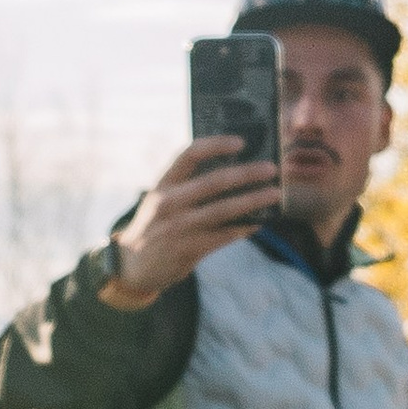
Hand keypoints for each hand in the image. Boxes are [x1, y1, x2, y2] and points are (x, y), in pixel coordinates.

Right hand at [98, 136, 278, 307]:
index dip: (216, 145)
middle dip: (246, 174)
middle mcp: (168, 203)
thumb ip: (187, 186)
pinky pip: (225, 235)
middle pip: (214, 182)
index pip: (189, 155)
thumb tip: (234, 171)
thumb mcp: (161, 201)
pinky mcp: (188, 249)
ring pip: (224, 210)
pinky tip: (259, 222)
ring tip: (274, 193)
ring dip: (253, 200)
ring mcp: (178, 227)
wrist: (132, 266)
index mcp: (162, 185)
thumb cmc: (155, 226)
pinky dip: (245, 227)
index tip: (241, 142)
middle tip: (271, 169)